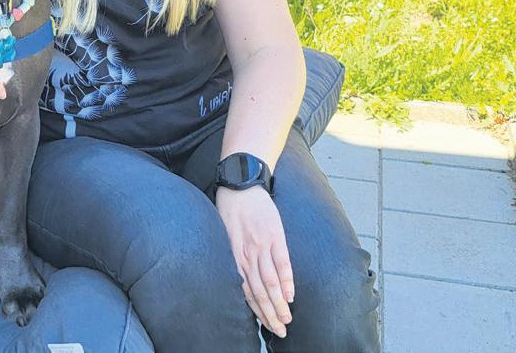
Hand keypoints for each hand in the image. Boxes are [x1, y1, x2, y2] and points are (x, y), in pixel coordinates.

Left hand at [215, 185, 294, 337]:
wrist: (240, 184)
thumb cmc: (230, 210)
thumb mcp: (225, 235)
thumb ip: (233, 256)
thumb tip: (238, 277)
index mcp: (234, 256)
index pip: (245, 292)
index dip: (256, 311)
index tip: (266, 326)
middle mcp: (246, 254)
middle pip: (259, 292)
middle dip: (270, 315)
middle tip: (279, 331)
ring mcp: (261, 246)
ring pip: (270, 282)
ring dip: (279, 304)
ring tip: (287, 320)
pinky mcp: (274, 236)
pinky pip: (282, 262)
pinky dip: (287, 281)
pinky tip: (290, 296)